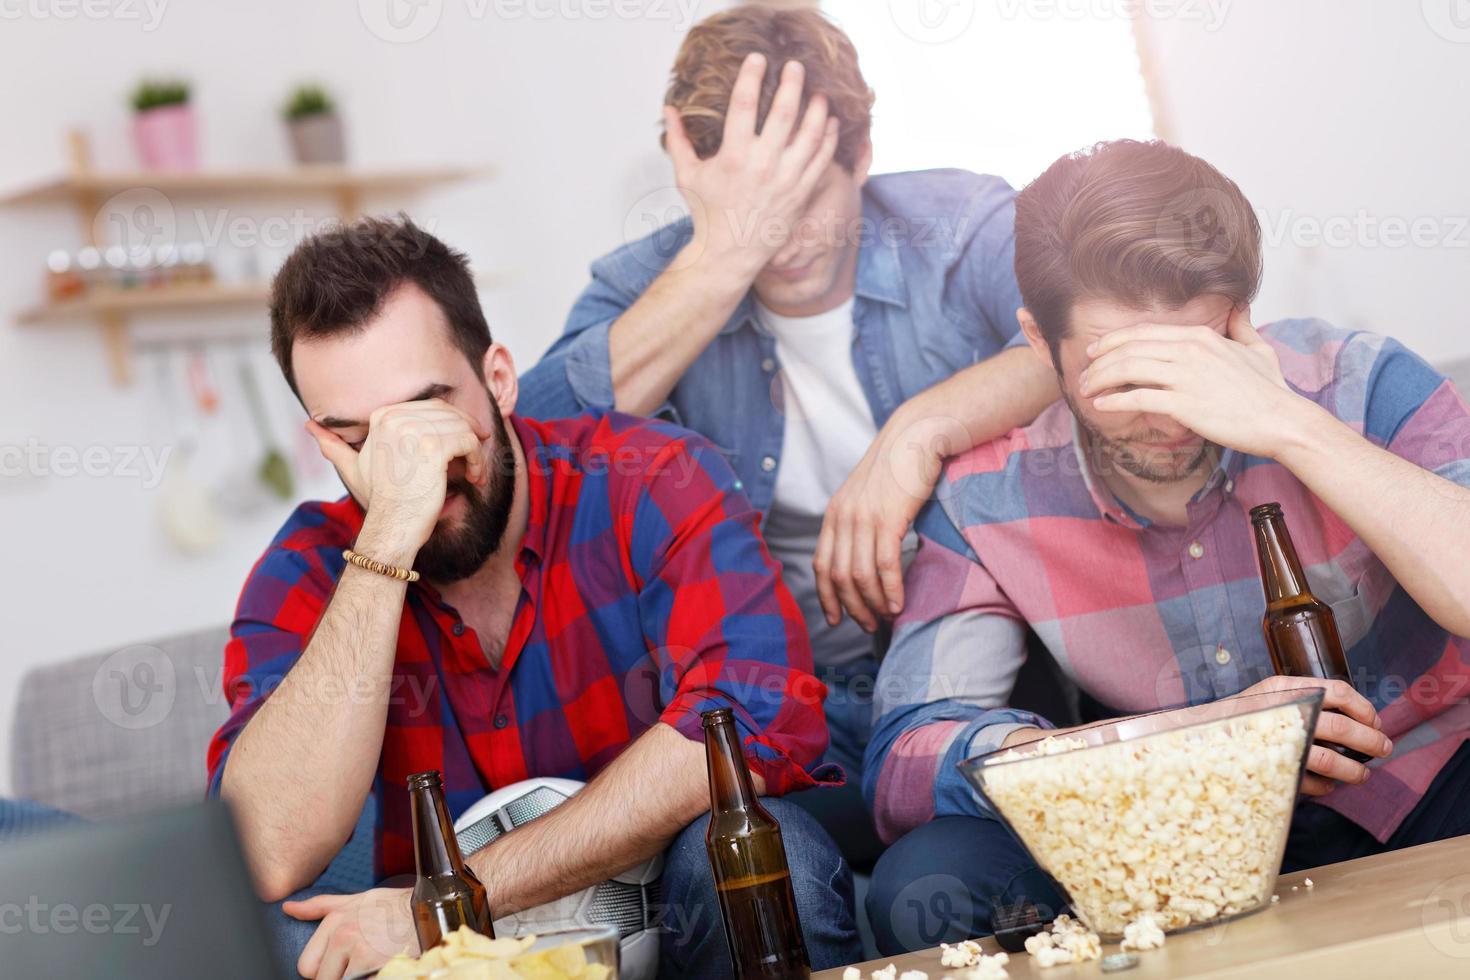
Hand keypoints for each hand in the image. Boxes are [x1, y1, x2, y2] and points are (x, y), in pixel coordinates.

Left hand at [286, 887, 415, 979]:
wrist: (432, 911)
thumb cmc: (396, 908)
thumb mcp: (358, 899)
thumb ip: (321, 906)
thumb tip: (287, 907)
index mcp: (334, 920)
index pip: (307, 965)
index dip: (323, 970)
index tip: (342, 964)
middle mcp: (342, 934)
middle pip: (319, 978)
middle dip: (336, 976)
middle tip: (358, 966)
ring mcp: (356, 949)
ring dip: (353, 977)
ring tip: (372, 963)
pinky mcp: (371, 963)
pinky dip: (368, 977)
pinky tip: (379, 967)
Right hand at [307, 399, 489, 555]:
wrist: (390, 525)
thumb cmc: (379, 499)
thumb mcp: (354, 467)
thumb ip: (334, 445)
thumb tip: (309, 425)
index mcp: (382, 417)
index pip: (430, 406)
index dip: (451, 422)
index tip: (461, 442)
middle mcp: (396, 419)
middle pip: (448, 413)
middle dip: (467, 431)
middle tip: (476, 451)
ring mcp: (414, 432)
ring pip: (462, 427)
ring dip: (475, 449)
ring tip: (474, 471)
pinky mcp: (433, 448)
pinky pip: (468, 442)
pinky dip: (478, 459)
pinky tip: (475, 476)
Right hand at [664, 52, 839, 278]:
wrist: (730, 254)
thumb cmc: (708, 214)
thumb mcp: (687, 176)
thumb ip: (678, 140)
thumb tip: (668, 110)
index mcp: (734, 156)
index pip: (744, 105)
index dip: (751, 76)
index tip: (758, 59)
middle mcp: (763, 165)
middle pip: (784, 112)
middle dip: (792, 83)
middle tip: (795, 66)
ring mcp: (786, 179)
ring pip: (811, 133)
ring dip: (817, 107)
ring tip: (819, 91)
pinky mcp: (801, 192)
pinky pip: (822, 158)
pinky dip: (828, 137)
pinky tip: (829, 122)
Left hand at [815, 413, 964, 630]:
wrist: (916, 435)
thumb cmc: (898, 467)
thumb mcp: (865, 494)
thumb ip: (857, 521)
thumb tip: (860, 555)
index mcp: (834, 513)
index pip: (821, 565)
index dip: (826, 597)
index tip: (836, 619)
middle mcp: (843, 517)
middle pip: (839, 577)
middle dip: (852, 608)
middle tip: (867, 625)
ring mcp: (864, 517)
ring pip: (861, 576)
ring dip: (873, 604)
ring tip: (885, 618)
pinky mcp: (889, 518)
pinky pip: (885, 565)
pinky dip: (891, 590)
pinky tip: (898, 604)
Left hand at [1080, 307, 1321, 458]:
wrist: (1282, 420)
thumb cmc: (1270, 390)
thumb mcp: (1258, 349)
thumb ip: (1243, 327)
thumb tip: (1240, 306)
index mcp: (1199, 337)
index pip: (1143, 333)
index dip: (1113, 340)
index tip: (1096, 351)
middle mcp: (1189, 351)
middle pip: (1128, 349)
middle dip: (1099, 362)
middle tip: (1083, 374)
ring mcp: (1186, 376)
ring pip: (1127, 369)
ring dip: (1100, 380)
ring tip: (1086, 390)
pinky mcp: (1184, 404)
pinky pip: (1137, 398)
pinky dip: (1113, 401)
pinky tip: (1101, 405)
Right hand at [1232, 675, 1392, 795]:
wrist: (1200, 740)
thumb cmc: (1243, 718)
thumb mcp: (1270, 695)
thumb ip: (1304, 699)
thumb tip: (1356, 719)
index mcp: (1284, 689)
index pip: (1337, 692)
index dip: (1363, 709)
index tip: (1375, 722)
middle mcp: (1281, 713)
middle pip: (1339, 728)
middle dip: (1369, 741)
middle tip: (1383, 749)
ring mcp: (1276, 744)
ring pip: (1329, 761)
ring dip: (1353, 771)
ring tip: (1361, 775)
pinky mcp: (1272, 770)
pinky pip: (1310, 782)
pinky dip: (1325, 787)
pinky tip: (1327, 785)